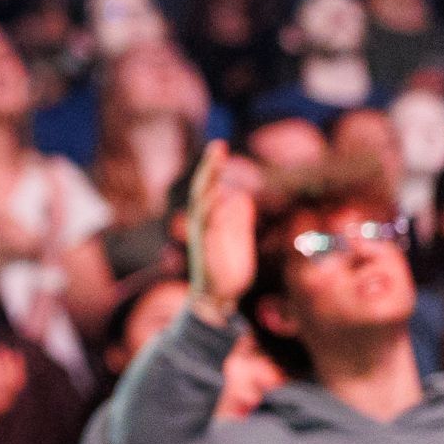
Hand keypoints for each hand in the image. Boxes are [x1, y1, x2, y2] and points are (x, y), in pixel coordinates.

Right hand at [184, 139, 255, 317]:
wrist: (218, 298)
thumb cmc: (228, 268)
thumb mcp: (236, 239)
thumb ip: (238, 219)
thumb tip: (241, 197)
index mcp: (210, 219)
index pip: (209, 187)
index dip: (213, 167)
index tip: (220, 145)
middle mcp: (202, 224)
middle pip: (202, 190)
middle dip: (210, 168)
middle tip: (218, 146)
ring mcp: (204, 236)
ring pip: (202, 204)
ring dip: (209, 183)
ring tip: (216, 163)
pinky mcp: (208, 250)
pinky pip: (209, 226)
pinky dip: (214, 210)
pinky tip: (221, 196)